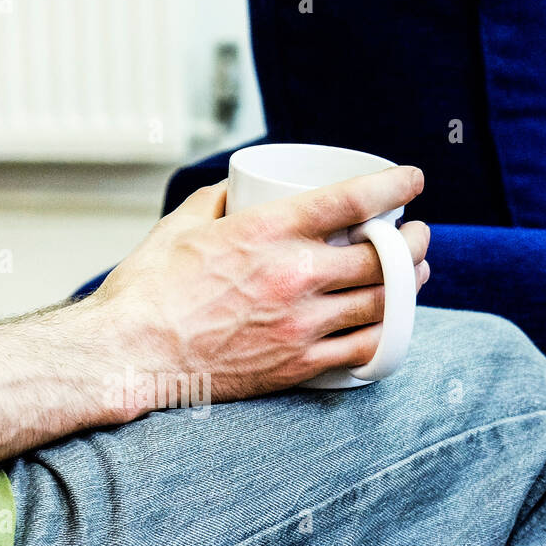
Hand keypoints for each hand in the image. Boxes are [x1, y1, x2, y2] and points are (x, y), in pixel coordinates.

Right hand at [84, 165, 430, 411]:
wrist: (130, 356)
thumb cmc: (146, 292)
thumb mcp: (180, 226)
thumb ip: (218, 201)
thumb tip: (240, 190)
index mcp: (267, 231)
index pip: (354, 199)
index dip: (395, 185)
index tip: (413, 181)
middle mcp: (293, 275)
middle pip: (382, 255)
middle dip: (412, 242)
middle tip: (416, 236)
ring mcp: (300, 324)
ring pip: (382, 303)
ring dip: (409, 286)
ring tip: (413, 275)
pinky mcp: (297, 364)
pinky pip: (363, 349)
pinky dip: (387, 334)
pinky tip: (391, 324)